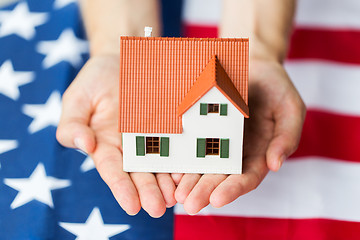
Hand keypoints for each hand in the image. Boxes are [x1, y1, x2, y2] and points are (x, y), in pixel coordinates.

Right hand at [56, 55, 176, 216]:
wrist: (122, 59)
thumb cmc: (95, 80)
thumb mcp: (77, 98)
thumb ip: (73, 124)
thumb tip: (84, 146)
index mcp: (105, 145)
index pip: (113, 170)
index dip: (122, 188)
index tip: (132, 205)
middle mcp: (130, 147)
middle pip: (140, 173)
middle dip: (149, 191)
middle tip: (159, 208)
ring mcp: (151, 137)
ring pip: (161, 164)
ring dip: (168, 182)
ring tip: (176, 196)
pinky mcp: (169, 125)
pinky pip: (177, 144)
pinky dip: (182, 159)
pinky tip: (189, 171)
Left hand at [173, 59, 305, 214]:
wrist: (253, 65)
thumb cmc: (276, 87)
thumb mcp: (290, 108)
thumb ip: (287, 136)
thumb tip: (275, 165)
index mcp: (259, 153)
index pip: (247, 177)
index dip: (234, 190)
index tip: (218, 199)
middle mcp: (236, 153)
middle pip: (220, 177)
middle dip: (205, 192)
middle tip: (190, 206)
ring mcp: (217, 141)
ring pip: (202, 166)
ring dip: (190, 182)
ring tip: (177, 195)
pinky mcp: (202, 128)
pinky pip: (190, 145)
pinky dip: (182, 158)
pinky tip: (170, 168)